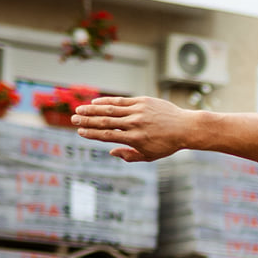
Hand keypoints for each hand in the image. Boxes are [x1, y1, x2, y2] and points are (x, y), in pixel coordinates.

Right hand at [73, 95, 194, 162]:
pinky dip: (107, 101)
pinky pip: (121, 101)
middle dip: (87, 121)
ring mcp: (138, 111)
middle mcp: (134, 124)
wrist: (185, 128)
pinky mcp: (143, 101)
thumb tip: (111, 152)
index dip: (91, 134)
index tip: (80, 132)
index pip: (107, 136)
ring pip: (110, 110)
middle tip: (73, 120)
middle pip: (105, 122)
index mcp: (135, 139)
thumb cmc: (167, 144)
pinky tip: (95, 102)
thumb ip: (129, 155)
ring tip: (79, 110)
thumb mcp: (149, 156)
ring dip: (92, 110)